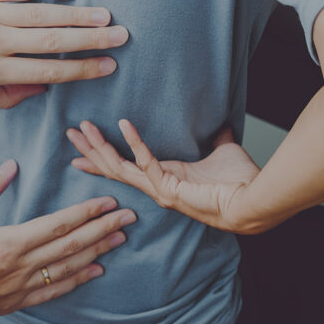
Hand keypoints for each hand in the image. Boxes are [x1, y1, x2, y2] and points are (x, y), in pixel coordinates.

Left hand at [0, 0, 128, 107]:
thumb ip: (1, 97)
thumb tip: (40, 91)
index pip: (46, 73)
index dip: (81, 70)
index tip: (107, 67)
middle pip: (53, 43)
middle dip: (91, 41)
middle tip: (122, 38)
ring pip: (42, 15)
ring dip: (78, 14)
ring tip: (107, 16)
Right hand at [0, 159, 135, 323]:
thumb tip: (10, 166)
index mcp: (7, 243)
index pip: (57, 224)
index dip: (86, 212)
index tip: (108, 201)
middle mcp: (20, 267)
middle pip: (72, 245)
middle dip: (103, 228)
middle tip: (129, 216)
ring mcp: (21, 288)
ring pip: (69, 268)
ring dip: (98, 251)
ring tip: (120, 238)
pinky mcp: (17, 302)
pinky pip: (55, 291)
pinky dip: (79, 280)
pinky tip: (96, 271)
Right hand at [66, 119, 262, 233]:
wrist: (253, 200)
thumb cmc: (239, 183)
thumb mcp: (222, 152)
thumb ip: (216, 140)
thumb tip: (221, 126)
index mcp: (164, 180)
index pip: (124, 169)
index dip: (102, 160)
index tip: (80, 153)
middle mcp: (156, 188)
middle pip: (113, 168)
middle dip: (91, 151)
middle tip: (71, 133)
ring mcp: (160, 190)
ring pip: (119, 168)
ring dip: (100, 147)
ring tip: (83, 128)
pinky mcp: (168, 188)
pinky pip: (146, 162)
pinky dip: (134, 142)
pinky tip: (123, 124)